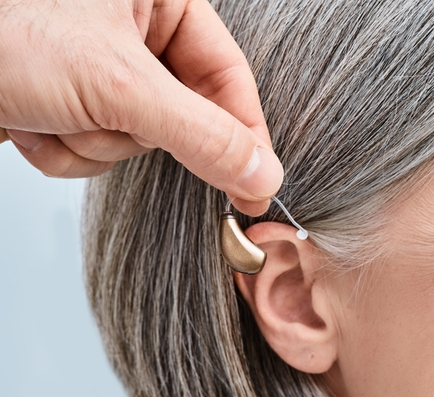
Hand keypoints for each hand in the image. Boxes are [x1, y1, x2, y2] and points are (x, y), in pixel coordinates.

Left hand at [0, 0, 280, 214]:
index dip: (245, 137)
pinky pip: (93, 147)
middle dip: (133, 131)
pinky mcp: (64, 98)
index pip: (229, 77)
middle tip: (101, 115)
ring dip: (91, 142)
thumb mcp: (117, 84)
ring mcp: (95, 65)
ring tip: (50, 109)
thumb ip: (202, 134)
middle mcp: (131, 26)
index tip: (259, 189)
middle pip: (181, 116)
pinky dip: (62, 149)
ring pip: (133, 139)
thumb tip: (262, 174)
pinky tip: (29, 120)